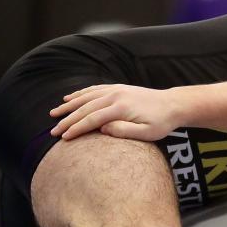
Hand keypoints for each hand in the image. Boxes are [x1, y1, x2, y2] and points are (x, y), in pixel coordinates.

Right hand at [49, 84, 182, 140]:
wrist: (173, 104)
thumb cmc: (161, 123)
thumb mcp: (147, 133)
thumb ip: (124, 131)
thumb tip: (103, 129)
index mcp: (121, 108)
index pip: (92, 119)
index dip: (76, 129)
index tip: (64, 138)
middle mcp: (115, 95)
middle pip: (85, 108)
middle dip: (67, 120)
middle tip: (53, 132)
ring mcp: (115, 90)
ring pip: (86, 97)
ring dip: (68, 105)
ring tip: (54, 114)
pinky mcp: (117, 88)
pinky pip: (93, 90)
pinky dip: (79, 94)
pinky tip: (68, 98)